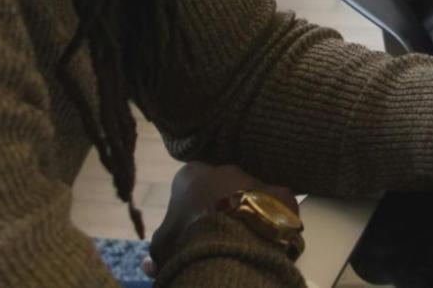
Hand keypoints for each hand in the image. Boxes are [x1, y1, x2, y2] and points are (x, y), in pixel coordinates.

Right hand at [145, 162, 298, 276]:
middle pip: (221, 187)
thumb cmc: (189, 241)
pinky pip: (277, 208)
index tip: (190, 231)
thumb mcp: (163, 248)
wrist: (232, 245)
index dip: (188, 210)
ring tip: (244, 241)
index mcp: (192, 174)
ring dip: (247, 213)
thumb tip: (150, 264)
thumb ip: (158, 251)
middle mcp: (225, 169)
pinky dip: (273, 222)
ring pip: (250, 194)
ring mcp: (255, 179)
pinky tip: (268, 241)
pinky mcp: (282, 194)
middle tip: (218, 236)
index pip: (188, 187)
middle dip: (219, 208)